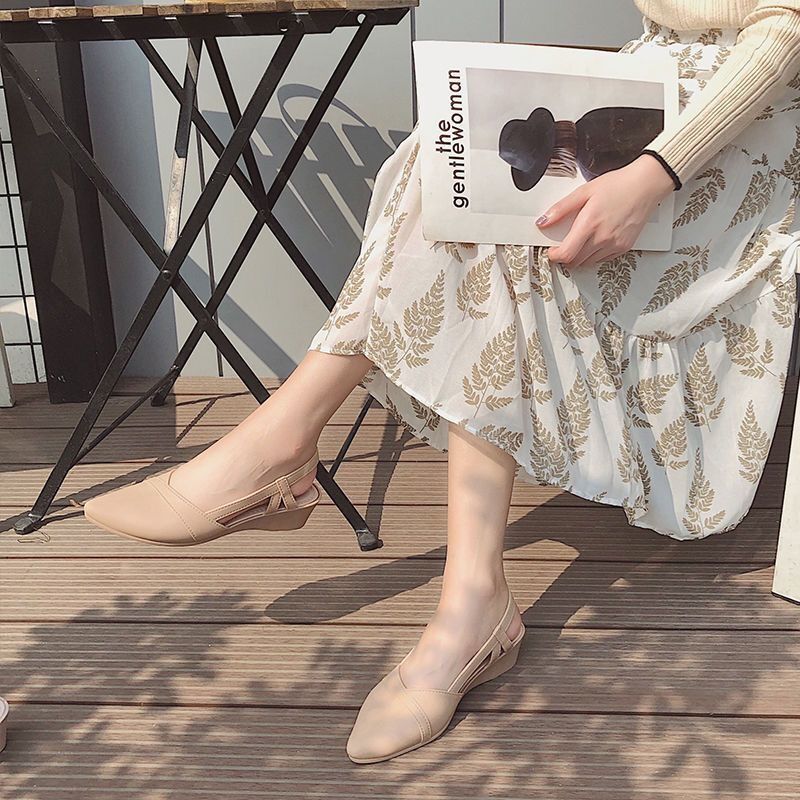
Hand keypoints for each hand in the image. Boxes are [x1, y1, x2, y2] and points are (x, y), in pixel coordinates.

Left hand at [536, 154, 675, 267]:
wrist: (645, 185)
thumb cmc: (618, 185)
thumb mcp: (584, 192)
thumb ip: (561, 209)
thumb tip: (543, 221)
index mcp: (590, 224)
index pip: (566, 254)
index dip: (554, 256)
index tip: (551, 251)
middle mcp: (603, 238)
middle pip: (575, 261)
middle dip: (565, 256)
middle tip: (563, 245)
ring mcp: (615, 245)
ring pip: (588, 263)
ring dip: (579, 256)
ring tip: (580, 241)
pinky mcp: (624, 247)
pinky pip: (602, 259)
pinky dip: (594, 255)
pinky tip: (595, 241)